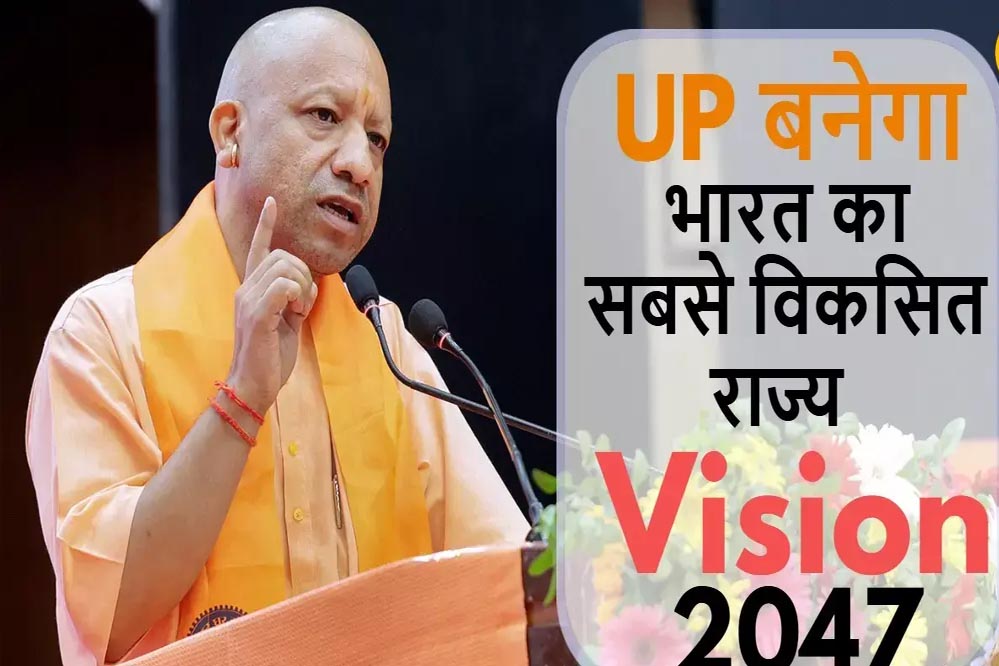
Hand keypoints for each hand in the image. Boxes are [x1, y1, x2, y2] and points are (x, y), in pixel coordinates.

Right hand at [226, 196, 317, 412]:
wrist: (254, 385)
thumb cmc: (270, 357)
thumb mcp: (286, 322)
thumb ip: (293, 299)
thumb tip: (309, 285)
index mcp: (251, 289)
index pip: (258, 248)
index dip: (266, 225)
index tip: (272, 202)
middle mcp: (245, 289)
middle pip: (284, 256)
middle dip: (305, 276)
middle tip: (303, 304)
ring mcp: (248, 300)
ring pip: (287, 268)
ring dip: (303, 288)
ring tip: (298, 311)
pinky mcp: (256, 313)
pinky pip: (285, 285)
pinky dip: (299, 296)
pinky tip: (296, 314)